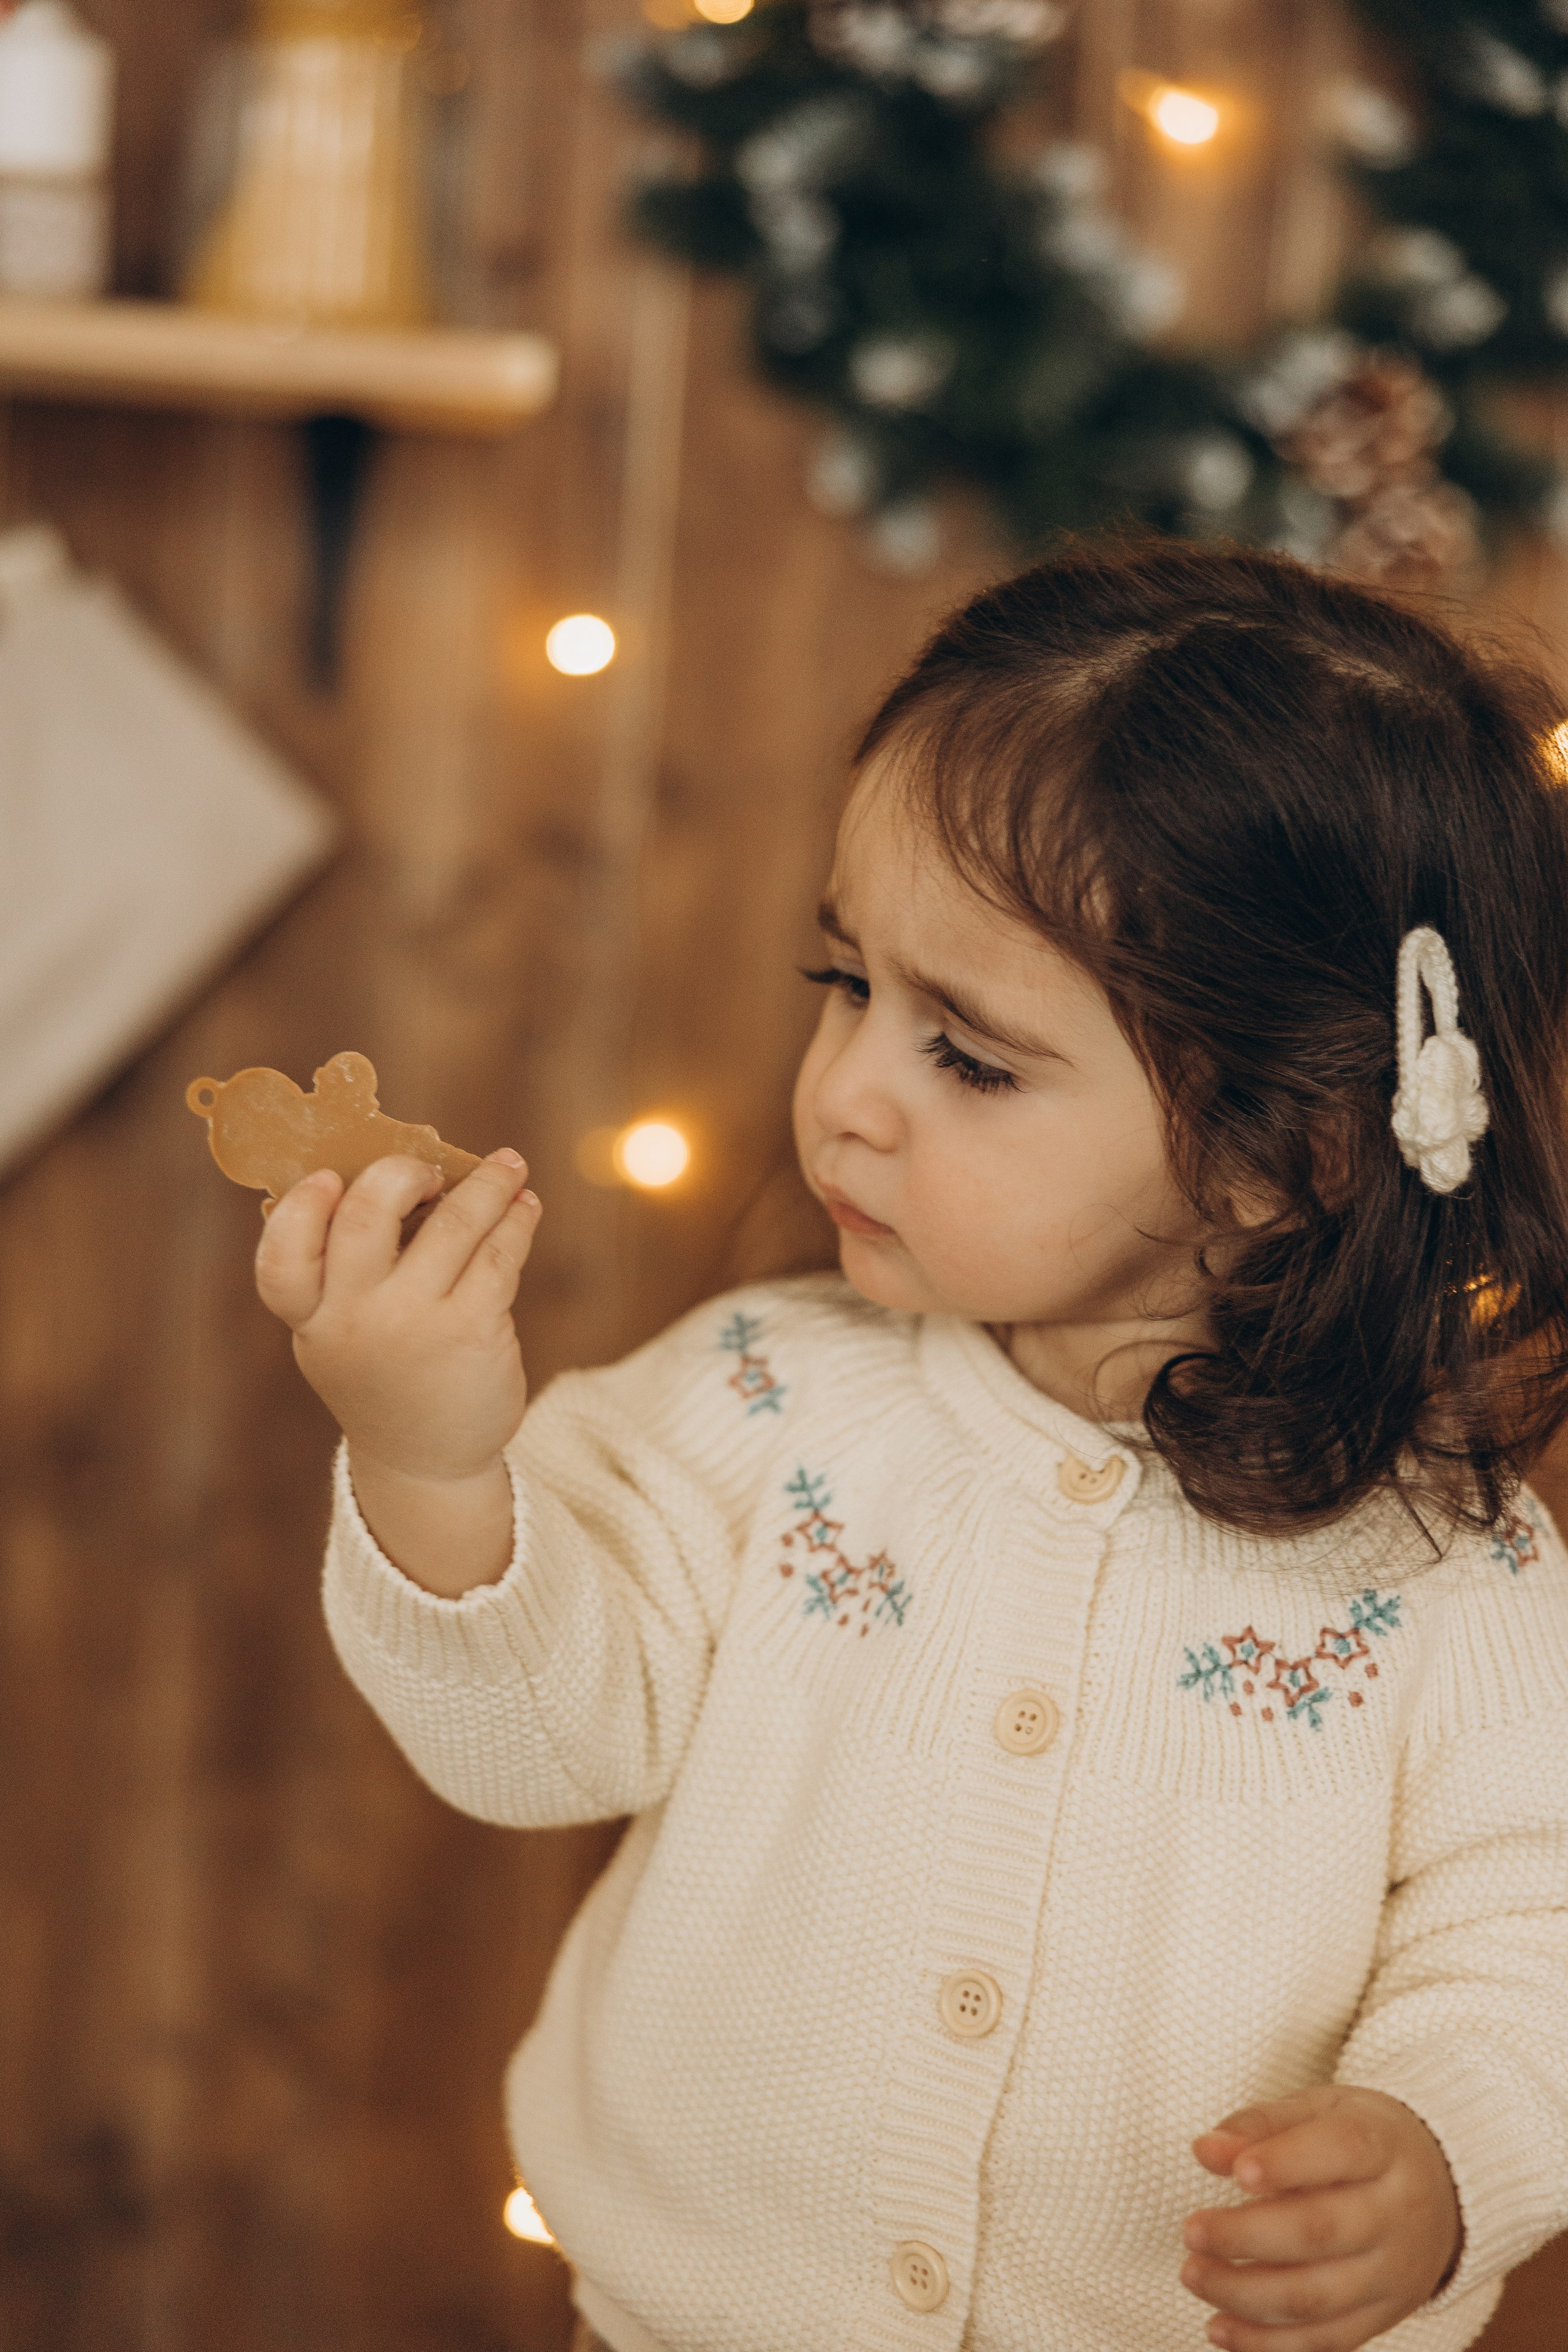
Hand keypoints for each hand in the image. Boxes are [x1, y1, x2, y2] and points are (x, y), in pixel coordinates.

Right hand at [255, 1151, 541, 1592]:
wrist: (428, 1459)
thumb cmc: (386, 1374)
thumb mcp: (342, 1336)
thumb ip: (351, 1274)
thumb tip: (409, 1179)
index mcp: (312, 1319)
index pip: (282, 1257)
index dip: (301, 1209)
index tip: (329, 1178)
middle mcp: (355, 1320)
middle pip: (366, 1217)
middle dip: (402, 1174)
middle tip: (432, 1169)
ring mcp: (415, 1325)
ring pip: (453, 1226)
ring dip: (488, 1187)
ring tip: (510, 1167)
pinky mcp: (472, 1332)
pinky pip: (498, 1257)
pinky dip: (516, 1223)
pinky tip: (524, 1210)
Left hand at [1181, 2085, 1461, 2351]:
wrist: (1444, 2190)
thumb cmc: (1362, 2140)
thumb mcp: (1322, 2110)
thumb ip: (1262, 2125)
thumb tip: (1206, 2150)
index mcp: (1383, 2147)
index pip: (1342, 2151)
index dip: (1287, 2163)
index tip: (1236, 2173)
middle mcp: (1395, 2214)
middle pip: (1321, 2231)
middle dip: (1247, 2237)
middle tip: (1191, 2230)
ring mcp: (1392, 2273)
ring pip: (1317, 2297)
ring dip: (1245, 2294)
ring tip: (1193, 2274)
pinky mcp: (1383, 2316)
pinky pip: (1327, 2341)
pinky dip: (1269, 2343)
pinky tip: (1220, 2327)